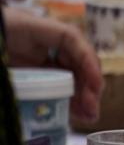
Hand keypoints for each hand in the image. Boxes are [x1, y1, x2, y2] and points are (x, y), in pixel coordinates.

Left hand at [4, 7, 101, 122]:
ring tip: (86, 117)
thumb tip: (6, 94)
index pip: (70, 38)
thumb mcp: (1, 47)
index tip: (95, 86)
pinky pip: (54, 83)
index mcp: (28, 27)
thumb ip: (13, 75)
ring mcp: (32, 56)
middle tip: (91, 110)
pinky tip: (72, 114)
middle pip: (73, 58)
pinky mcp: (28, 72)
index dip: (87, 60)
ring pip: (67, 74)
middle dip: (87, 84)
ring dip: (80, 95)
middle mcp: (35, 40)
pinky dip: (66, 98)